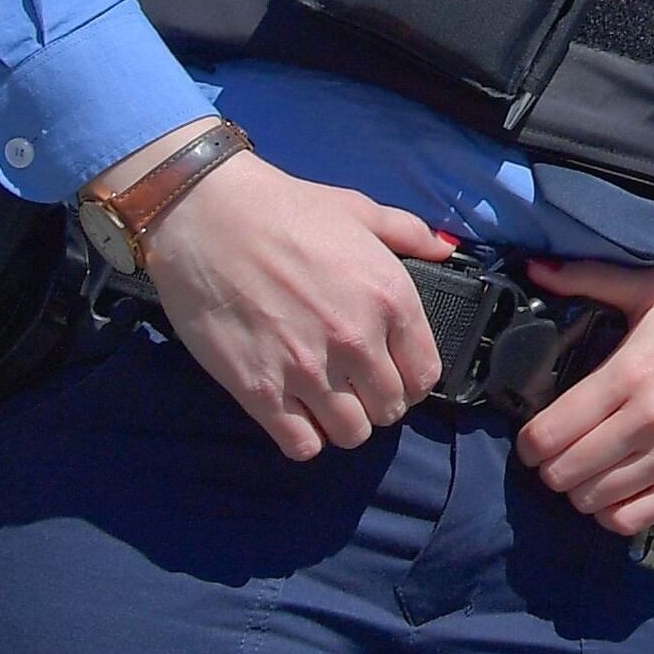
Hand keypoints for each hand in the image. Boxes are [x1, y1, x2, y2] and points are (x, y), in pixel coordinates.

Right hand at [128, 141, 453, 459]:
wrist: (208, 215)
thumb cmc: (284, 209)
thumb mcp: (359, 210)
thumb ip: (409, 233)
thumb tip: (445, 249)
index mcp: (389, 297)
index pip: (425, 373)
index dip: (412, 380)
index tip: (395, 374)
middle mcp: (356, 339)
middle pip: (389, 409)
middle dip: (378, 402)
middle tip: (357, 387)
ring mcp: (308, 369)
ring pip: (351, 434)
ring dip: (344, 423)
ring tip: (328, 403)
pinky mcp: (259, 390)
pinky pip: (302, 445)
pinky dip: (304, 438)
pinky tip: (295, 414)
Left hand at [513, 260, 653, 537]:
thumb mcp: (652, 291)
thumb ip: (589, 278)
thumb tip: (537, 267)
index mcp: (631, 373)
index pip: (550, 433)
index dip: (530, 443)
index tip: (535, 438)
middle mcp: (651, 418)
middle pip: (564, 472)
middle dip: (551, 467)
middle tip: (557, 456)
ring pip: (593, 500)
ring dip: (579, 490)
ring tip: (586, 472)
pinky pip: (631, 519)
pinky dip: (612, 512)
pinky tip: (614, 492)